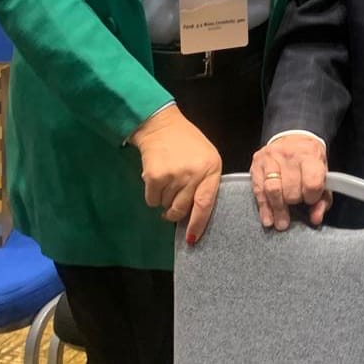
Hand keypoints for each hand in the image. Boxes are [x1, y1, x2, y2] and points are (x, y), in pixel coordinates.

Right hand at [129, 105, 221, 244]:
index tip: (192, 238)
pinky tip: (157, 179)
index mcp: (211, 168)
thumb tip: (195, 216)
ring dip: (164, 200)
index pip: (206, 203)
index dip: (198, 223)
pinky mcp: (154, 177)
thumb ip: (205, 184)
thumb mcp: (207, 159)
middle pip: (182, 209)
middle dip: (176, 213)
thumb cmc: (188, 145)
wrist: (162, 126)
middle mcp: (194, 173)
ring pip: (166, 206)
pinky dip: (152, 196)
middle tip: (173, 206)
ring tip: (168, 180)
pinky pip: (152, 201)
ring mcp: (174, 175)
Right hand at [250, 135, 332, 230]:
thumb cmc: (309, 160)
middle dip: (294, 201)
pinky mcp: (257, 164)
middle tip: (296, 203)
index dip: (311, 197)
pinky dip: (264, 208)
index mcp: (310, 155)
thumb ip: (322, 199)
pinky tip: (268, 218)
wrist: (293, 138)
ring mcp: (271, 158)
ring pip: (273, 190)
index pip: (312, 183)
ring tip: (281, 222)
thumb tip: (316, 219)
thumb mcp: (322, 175)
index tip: (310, 200)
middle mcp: (290, 154)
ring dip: (278, 209)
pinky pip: (259, 191)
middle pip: (291, 190)